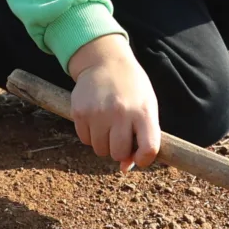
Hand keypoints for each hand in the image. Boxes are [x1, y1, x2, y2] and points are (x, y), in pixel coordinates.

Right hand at [66, 35, 160, 169]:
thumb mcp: (146, 105)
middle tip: (121, 135)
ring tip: (109, 124)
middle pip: (119, 153)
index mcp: (143, 111)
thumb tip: (124, 167)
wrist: (105, 61)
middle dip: (120, 150)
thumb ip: (143, 136)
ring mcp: (98, 113)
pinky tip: (96, 119)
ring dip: (105, 143)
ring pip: (100, 150)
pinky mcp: (80, 112)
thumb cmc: (131, 88)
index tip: (140, 157)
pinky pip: (85, 140)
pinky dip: (91, 135)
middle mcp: (120, 112)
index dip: (144, 159)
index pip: (149, 148)